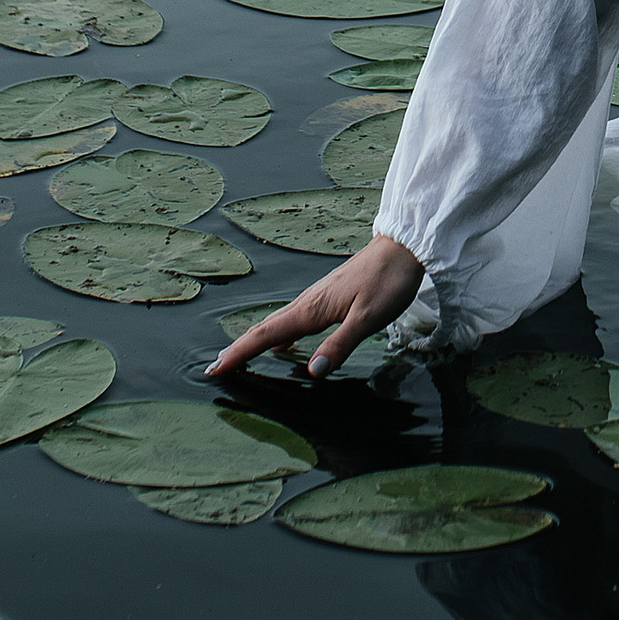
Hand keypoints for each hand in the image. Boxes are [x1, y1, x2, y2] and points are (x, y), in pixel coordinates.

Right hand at [208, 233, 424, 378]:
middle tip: (216, 368)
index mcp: (311, 309)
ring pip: (277, 323)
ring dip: (255, 341)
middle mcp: (307, 302)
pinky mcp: (327, 297)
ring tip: (238, 357)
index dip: (240, 353)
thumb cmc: (388, 281)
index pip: (267, 335)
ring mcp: (316, 298)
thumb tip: (312, 372)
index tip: (216, 368)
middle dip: (239, 349)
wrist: (402, 247)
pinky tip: (282, 345)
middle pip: (265, 329)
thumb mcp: (369, 319)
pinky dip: (278, 334)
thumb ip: (339, 345)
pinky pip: (293, 319)